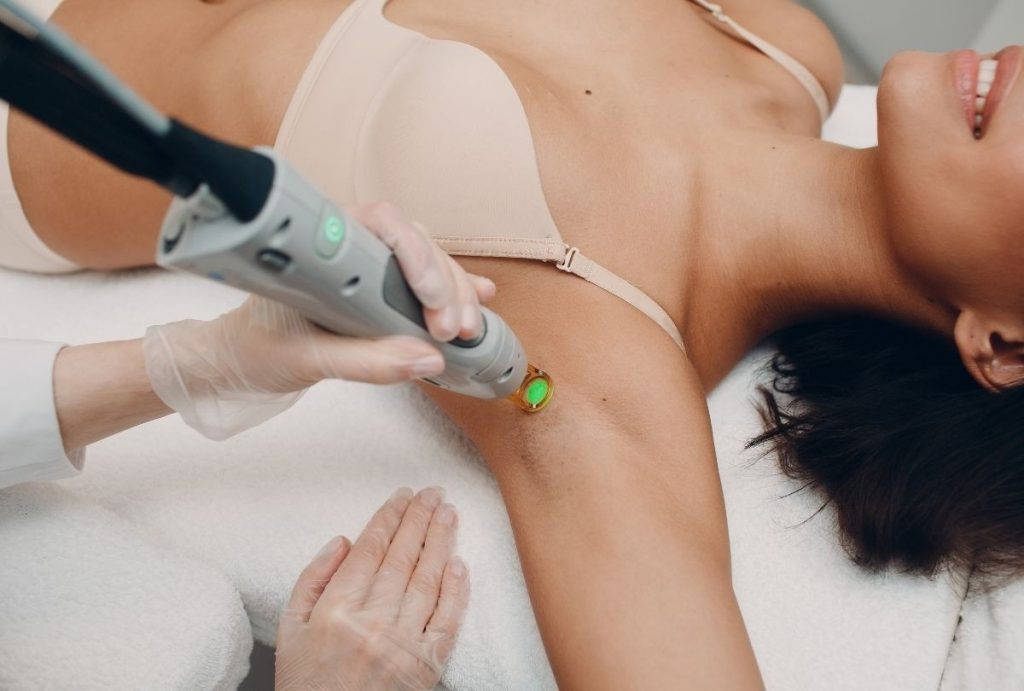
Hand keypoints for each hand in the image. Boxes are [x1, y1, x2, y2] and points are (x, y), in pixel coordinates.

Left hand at [143, 202, 495, 439]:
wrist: (236, 358)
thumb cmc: (257, 347)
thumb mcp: (308, 361)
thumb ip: (365, 362)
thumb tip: (428, 360)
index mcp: (324, 245)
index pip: (383, 224)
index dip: (417, 259)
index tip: (431, 303)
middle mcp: (350, 246)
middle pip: (415, 243)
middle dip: (445, 284)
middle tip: (453, 330)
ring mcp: (367, 266)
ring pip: (427, 260)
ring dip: (456, 292)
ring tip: (468, 330)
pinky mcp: (379, 288)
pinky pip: (423, 280)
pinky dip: (454, 290)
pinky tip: (481, 298)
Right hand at [275, 488, 469, 689]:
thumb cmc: (306, 684)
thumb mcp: (289, 631)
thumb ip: (312, 580)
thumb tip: (343, 541)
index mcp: (336, 611)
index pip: (370, 550)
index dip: (389, 518)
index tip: (402, 496)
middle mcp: (371, 623)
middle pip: (402, 557)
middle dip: (419, 519)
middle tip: (433, 492)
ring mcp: (402, 644)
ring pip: (427, 580)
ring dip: (441, 541)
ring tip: (448, 513)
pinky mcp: (427, 666)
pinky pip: (446, 620)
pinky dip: (456, 590)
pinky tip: (459, 563)